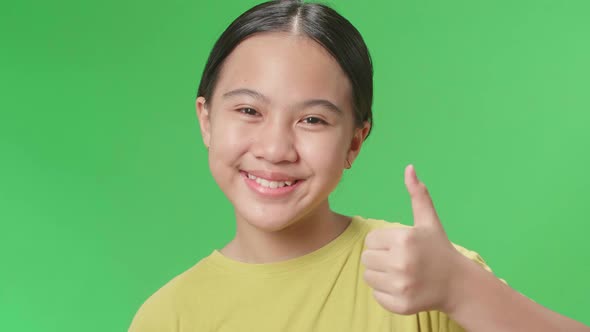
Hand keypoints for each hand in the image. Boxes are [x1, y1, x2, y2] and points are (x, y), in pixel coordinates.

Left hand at [361, 164, 463, 314]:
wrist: (457, 284)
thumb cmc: (439, 249)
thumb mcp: (429, 221)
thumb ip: (417, 195)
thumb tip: (409, 168)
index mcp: (405, 239)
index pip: (370, 240)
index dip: (382, 243)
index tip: (399, 247)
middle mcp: (402, 262)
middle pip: (366, 258)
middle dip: (379, 258)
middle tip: (399, 260)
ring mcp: (402, 285)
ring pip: (368, 277)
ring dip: (380, 275)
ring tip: (401, 273)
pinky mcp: (401, 304)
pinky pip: (376, 295)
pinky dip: (385, 293)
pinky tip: (403, 287)